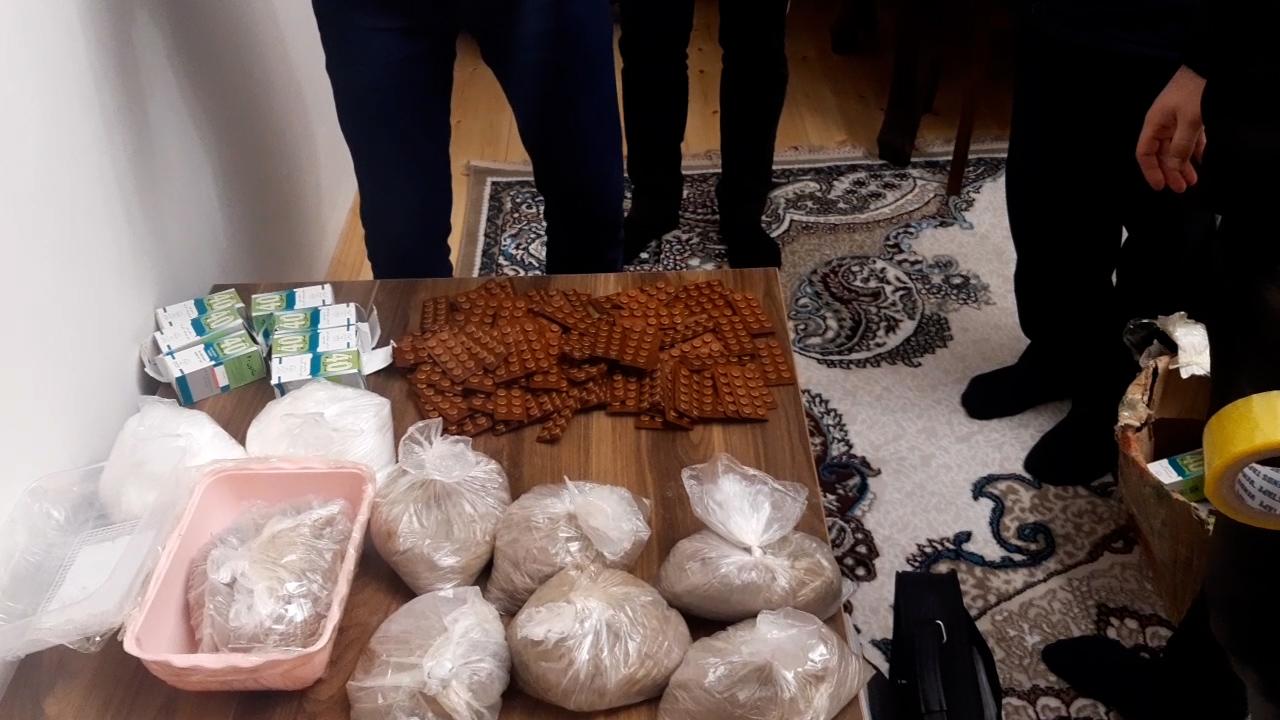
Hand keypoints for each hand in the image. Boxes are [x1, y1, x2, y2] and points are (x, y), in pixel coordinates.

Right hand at [1136, 65, 1206, 191]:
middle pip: (1161, 153)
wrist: (1211, 65)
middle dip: (1171, 171)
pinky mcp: (1191, 115)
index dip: (1151, 171)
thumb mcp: (1190, 120)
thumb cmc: (1196, 88)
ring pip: (1176, 147)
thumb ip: (1181, 145)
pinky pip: (1189, 138)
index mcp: (1155, 123)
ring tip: (1193, 179)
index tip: (1161, 186)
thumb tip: (1174, 165)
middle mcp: (1163, 123)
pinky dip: (1194, 150)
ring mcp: (1176, 119)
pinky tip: (1200, 160)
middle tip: (1181, 187)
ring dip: (1183, 164)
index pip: (1145, 153)